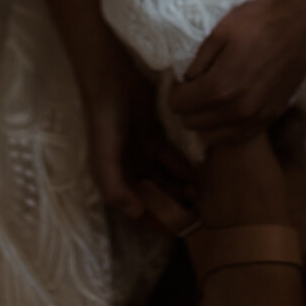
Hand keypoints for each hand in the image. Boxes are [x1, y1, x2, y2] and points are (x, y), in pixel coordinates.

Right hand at [82, 48, 194, 224]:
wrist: (112, 78)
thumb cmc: (104, 119)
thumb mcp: (104, 155)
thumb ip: (114, 187)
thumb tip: (137, 215)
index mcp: (114, 177)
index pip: (136, 209)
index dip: (155, 221)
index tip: (177, 228)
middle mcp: (128, 168)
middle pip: (154, 196)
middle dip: (174, 206)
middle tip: (198, 213)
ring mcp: (143, 152)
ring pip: (166, 179)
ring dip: (182, 189)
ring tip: (202, 195)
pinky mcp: (155, 135)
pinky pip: (173, 158)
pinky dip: (184, 167)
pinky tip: (199, 173)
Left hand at [168, 0, 305, 147]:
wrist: (302, 21)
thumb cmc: (259, 21)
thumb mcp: (218, 33)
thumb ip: (198, 63)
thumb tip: (186, 82)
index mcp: (219, 87)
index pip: (177, 105)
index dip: (175, 91)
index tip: (181, 78)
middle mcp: (237, 110)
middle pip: (192, 124)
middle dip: (187, 106)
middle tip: (194, 87)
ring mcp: (257, 116)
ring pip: (213, 136)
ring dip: (205, 120)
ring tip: (210, 98)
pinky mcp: (272, 116)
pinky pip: (238, 136)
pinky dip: (226, 128)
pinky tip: (228, 109)